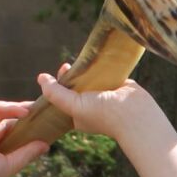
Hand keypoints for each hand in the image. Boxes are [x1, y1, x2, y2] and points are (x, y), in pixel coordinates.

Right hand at [0, 101, 46, 176]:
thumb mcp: (12, 163)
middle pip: (4, 120)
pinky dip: (9, 108)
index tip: (41, 124)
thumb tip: (46, 144)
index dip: (23, 127)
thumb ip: (27, 152)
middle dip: (22, 116)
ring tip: (36, 110)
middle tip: (42, 113)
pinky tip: (25, 112)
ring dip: (18, 109)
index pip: (7, 131)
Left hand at [35, 69, 166, 144]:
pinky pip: (103, 73)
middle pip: (73, 87)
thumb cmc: (104, 115)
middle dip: (66, 77)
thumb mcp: (73, 106)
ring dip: (81, 70)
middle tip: (65, 67)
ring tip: (75, 63)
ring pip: (87, 79)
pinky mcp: (116, 84)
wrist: (136, 114)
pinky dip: (97, 66)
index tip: (50, 78)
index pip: (61, 100)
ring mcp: (103, 95)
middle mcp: (90, 105)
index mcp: (78, 115)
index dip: (53, 88)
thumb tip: (41, 77)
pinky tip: (91, 60)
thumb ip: (54, 93)